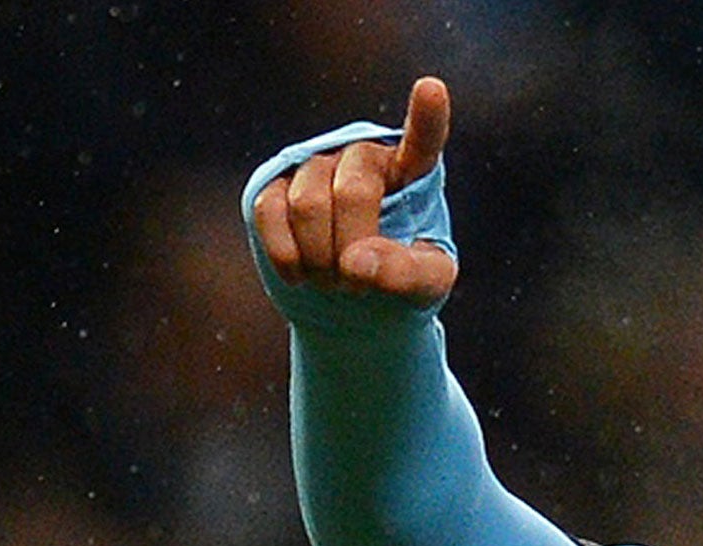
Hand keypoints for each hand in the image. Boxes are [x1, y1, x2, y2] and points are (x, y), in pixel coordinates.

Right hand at [252, 76, 456, 304]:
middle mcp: (362, 156)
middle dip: (353, 249)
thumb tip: (355, 263)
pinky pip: (270, 209)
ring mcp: (316, 164)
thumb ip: (407, 274)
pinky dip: (286, 253)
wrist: (356, 299)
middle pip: (353, 191)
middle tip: (358, 288)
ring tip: (334, 283)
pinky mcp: (274, 183)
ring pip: (308, 203)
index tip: (432, 89)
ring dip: (321, 260)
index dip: (426, 117)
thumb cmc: (403, 281)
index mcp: (412, 173)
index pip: (422, 141)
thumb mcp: (427, 286)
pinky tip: (300, 275)